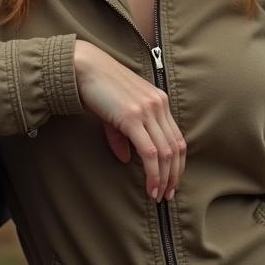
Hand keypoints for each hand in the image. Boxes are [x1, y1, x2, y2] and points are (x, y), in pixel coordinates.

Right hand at [72, 39, 186, 200]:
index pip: (178, 138)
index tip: (172, 182)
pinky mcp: (133, 117)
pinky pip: (150, 151)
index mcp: (160, 102)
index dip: (178, 163)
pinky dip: (153, 173)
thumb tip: (127, 160)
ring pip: (165, 153)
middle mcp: (159, 105)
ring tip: (158, 195)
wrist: (85, 68)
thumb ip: (124, 136)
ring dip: (164, 178)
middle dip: (174, 175)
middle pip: (176, 148)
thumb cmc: (100, 88)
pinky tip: (149, 187)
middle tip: (168, 195)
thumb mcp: (118, 113)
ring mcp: (148, 110)